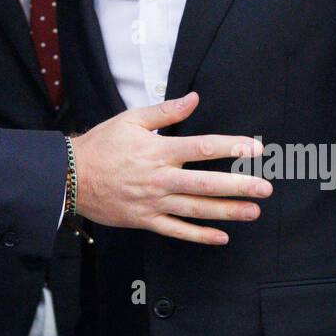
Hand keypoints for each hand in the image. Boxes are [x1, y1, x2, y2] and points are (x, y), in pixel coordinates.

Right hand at [71, 92, 270, 244]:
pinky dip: (199, 236)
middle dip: (239, 186)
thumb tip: (194, 98)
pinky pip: (176, 231)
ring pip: (196, 210)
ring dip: (227, 211)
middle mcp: (159, 178)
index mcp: (158, 151)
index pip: (202, 148)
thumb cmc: (101, 144)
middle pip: (206, 183)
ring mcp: (153, 202)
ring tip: (253, 212)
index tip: (255, 148)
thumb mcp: (131, 119)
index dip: (231, 147)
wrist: (70, 175)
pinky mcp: (144, 220)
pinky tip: (221, 236)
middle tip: (264, 188)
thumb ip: (166, 111)